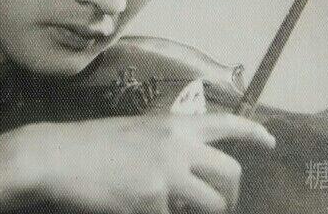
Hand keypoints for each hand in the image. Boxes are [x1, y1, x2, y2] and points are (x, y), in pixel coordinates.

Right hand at [0, 113, 275, 213]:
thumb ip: (167, 144)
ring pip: (213, 203)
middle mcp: (176, 146)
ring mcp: (167, 176)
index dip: (252, 132)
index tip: (270, 141)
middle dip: (231, 193)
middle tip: (220, 202)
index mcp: (171, 125)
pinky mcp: (153, 204)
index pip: (224, 123)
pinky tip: (138, 207)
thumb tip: (191, 170)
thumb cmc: (92, 143)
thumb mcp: (135, 132)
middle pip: (230, 173)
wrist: (58, 156)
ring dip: (206, 210)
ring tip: (181, 208)